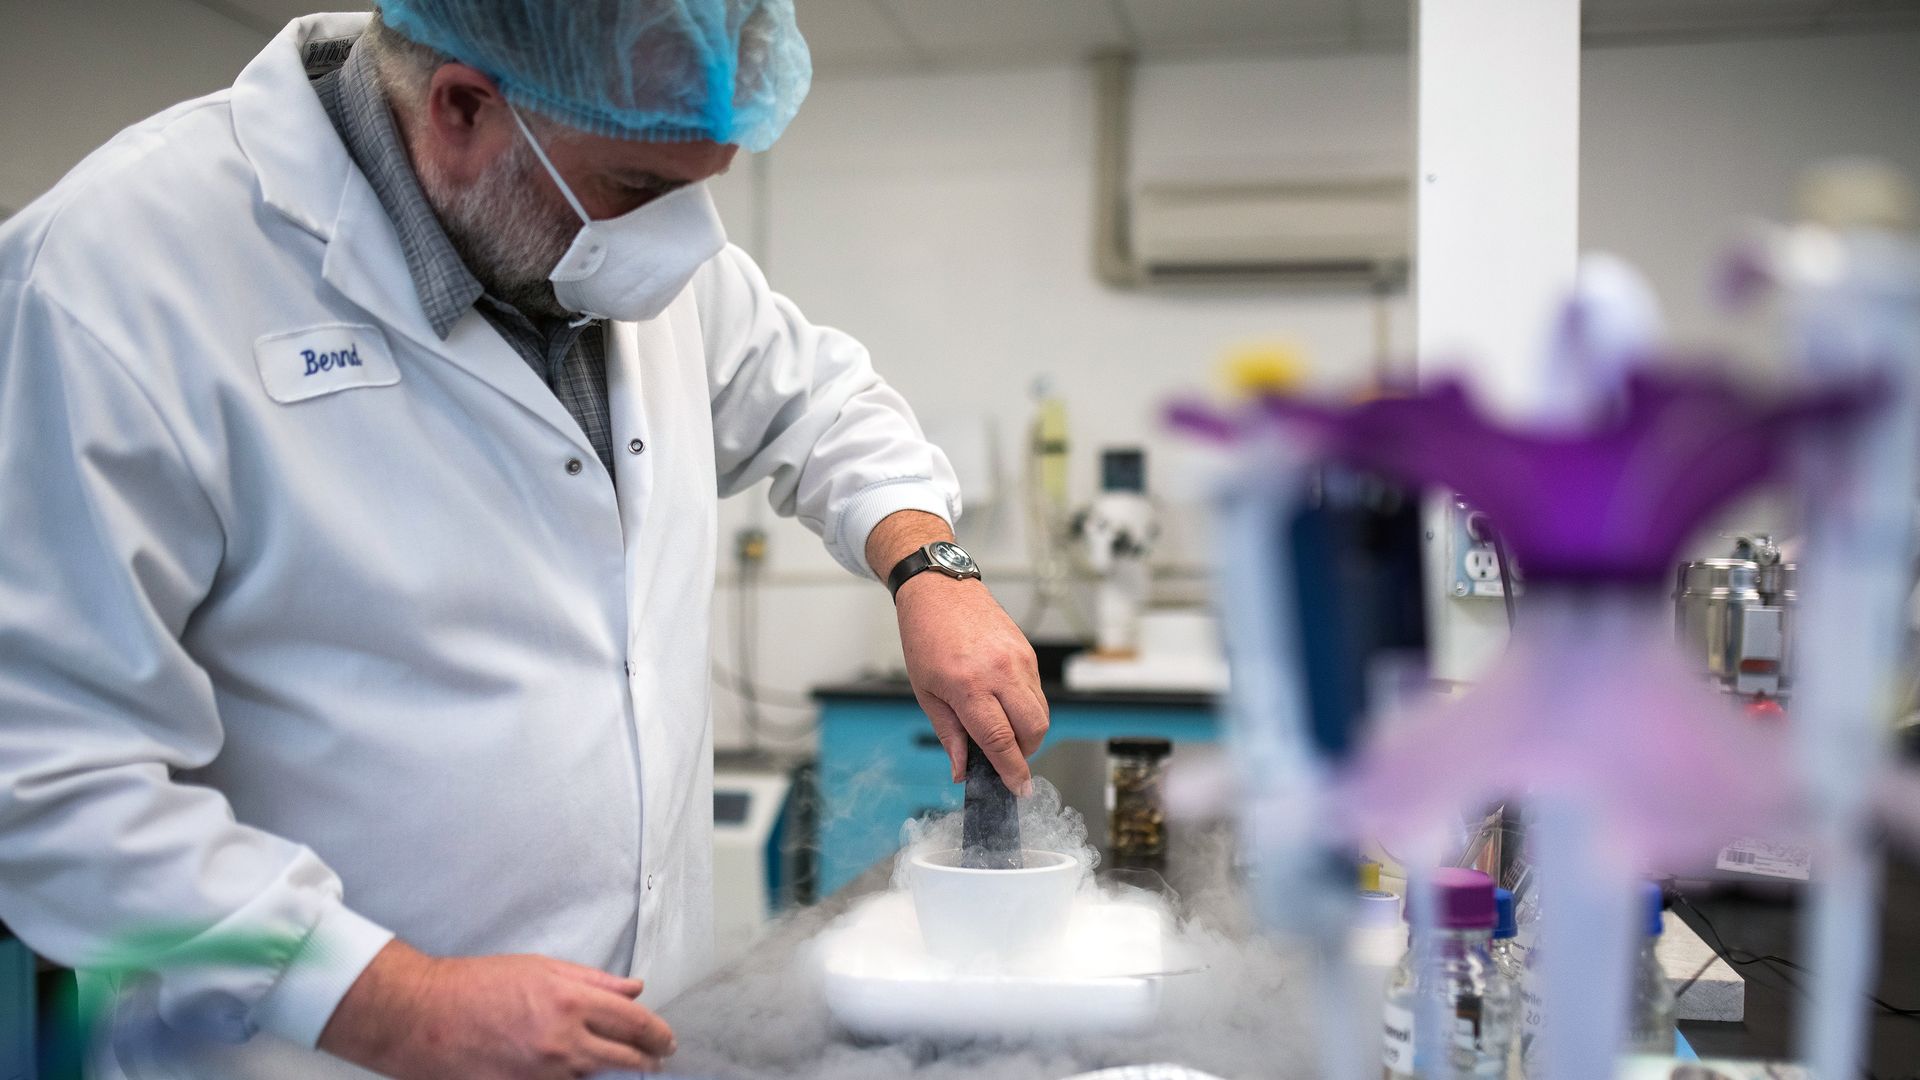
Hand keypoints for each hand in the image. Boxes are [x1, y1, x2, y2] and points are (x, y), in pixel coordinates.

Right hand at [318, 940, 675, 1078]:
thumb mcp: (541, 968)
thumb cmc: (477, 984)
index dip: (658, 1034)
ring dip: (612, 1071)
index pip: (635, 1023)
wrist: (422, 1016)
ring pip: (597, 1077)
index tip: (666, 1040)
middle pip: (626, 1058)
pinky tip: (578, 1071)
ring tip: (625, 1065)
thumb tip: (634, 990)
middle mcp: (563, 1040)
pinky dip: (576, 1079)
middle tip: (657, 1059)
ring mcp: (544, 1072)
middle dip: (648, 1059)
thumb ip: (593, 981)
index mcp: (571, 1001)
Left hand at [895, 574, 1048, 793]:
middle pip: (1033, 730)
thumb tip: (962, 770)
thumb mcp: (926, 693)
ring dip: (1027, 732)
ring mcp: (1019, 660)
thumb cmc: (925, 637)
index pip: (1000, 741)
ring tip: (1001, 728)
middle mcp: (1000, 672)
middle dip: (1024, 754)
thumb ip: (949, 735)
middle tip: (1005, 758)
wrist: (939, 590)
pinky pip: (1037, 691)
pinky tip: (1004, 703)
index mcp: (968, 686)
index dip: (1012, 771)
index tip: (1018, 789)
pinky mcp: (1028, 652)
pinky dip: (1026, 707)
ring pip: (1041, 712)